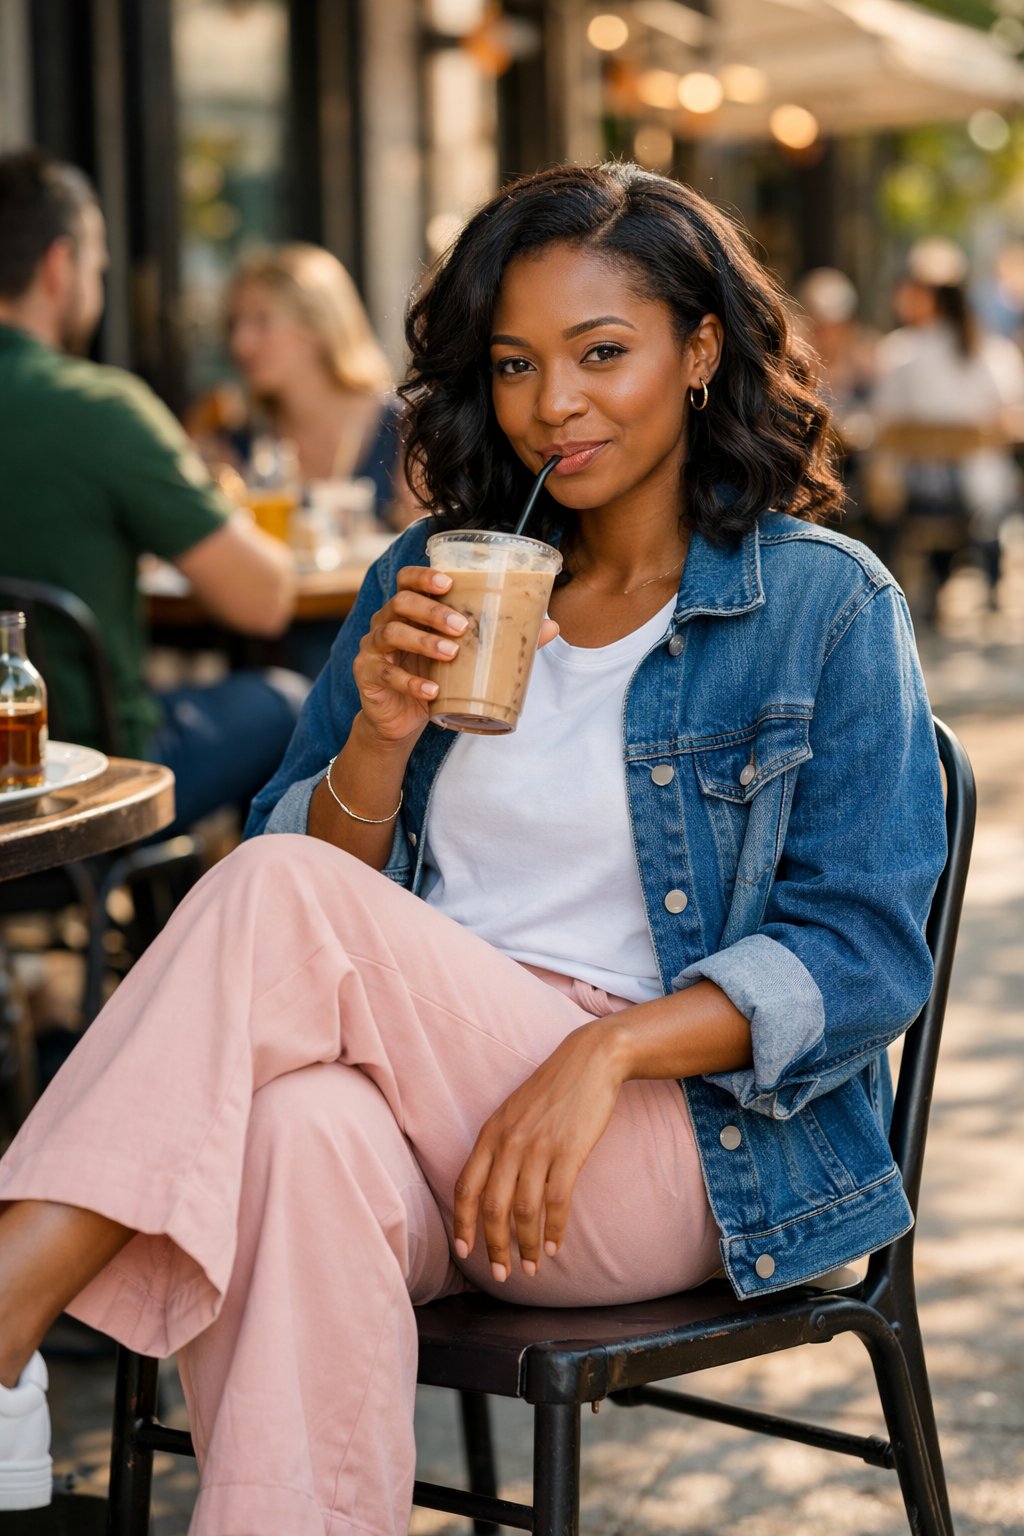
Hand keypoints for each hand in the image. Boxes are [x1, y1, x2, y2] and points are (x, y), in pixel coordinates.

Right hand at [353, 564, 557, 745]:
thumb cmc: (434, 678)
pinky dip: (411, 683)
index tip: (449, 582)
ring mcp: (373, 649)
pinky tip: (432, 691)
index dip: (424, 576)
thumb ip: (502, 639)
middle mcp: (386, 622)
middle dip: (432, 611)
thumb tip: (552, 626)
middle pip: (400, 603)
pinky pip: (387, 675)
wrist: (400, 721)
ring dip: (423, 642)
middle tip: (462, 626)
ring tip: (451, 654)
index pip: (407, 580)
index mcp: (409, 610)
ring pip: (391, 633)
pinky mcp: (368, 677)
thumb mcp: (465, 658)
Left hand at [452, 1018, 626, 1281]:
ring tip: (531, 1266)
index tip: (465, 1251)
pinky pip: (556, 1202)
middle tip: (501, 1273)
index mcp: (490, 1133)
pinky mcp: (568, 1152)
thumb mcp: (513, 1112)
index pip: (465, 1187)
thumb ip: (499, 1146)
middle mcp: (508, 1142)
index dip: (463, 1223)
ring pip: (524, 1210)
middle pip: (492, 1207)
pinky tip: (555, 1246)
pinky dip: (554, 1229)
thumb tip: (490, 1188)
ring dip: (526, 1245)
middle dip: (494, 1246)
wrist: (590, 1060)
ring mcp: (538, 1147)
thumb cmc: (552, 1090)